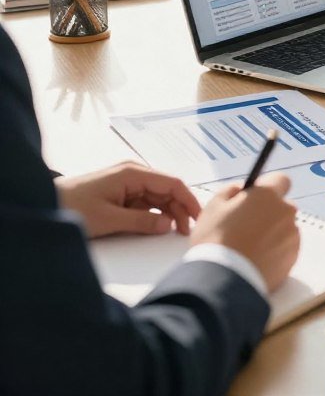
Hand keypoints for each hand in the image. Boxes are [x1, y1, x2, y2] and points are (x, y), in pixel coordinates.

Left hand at [55, 162, 199, 238]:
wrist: (45, 204)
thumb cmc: (73, 207)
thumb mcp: (108, 219)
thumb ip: (141, 222)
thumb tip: (169, 225)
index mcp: (134, 172)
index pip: (172, 183)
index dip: (188, 199)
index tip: (199, 217)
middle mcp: (134, 174)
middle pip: (167, 190)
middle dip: (180, 208)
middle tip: (187, 232)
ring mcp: (128, 184)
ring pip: (158, 197)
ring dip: (168, 212)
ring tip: (176, 231)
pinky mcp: (121, 194)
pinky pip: (145, 202)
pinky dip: (154, 214)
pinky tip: (159, 226)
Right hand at [191, 174, 299, 291]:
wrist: (223, 281)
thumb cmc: (215, 240)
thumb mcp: (214, 206)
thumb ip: (231, 190)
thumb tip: (241, 188)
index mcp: (268, 195)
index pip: (281, 180)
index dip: (268, 188)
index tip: (255, 198)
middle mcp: (286, 212)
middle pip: (282, 207)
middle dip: (268, 213)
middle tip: (246, 227)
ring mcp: (292, 236)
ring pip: (284, 229)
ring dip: (272, 234)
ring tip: (248, 249)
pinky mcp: (292, 258)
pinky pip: (285, 249)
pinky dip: (275, 252)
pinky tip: (255, 261)